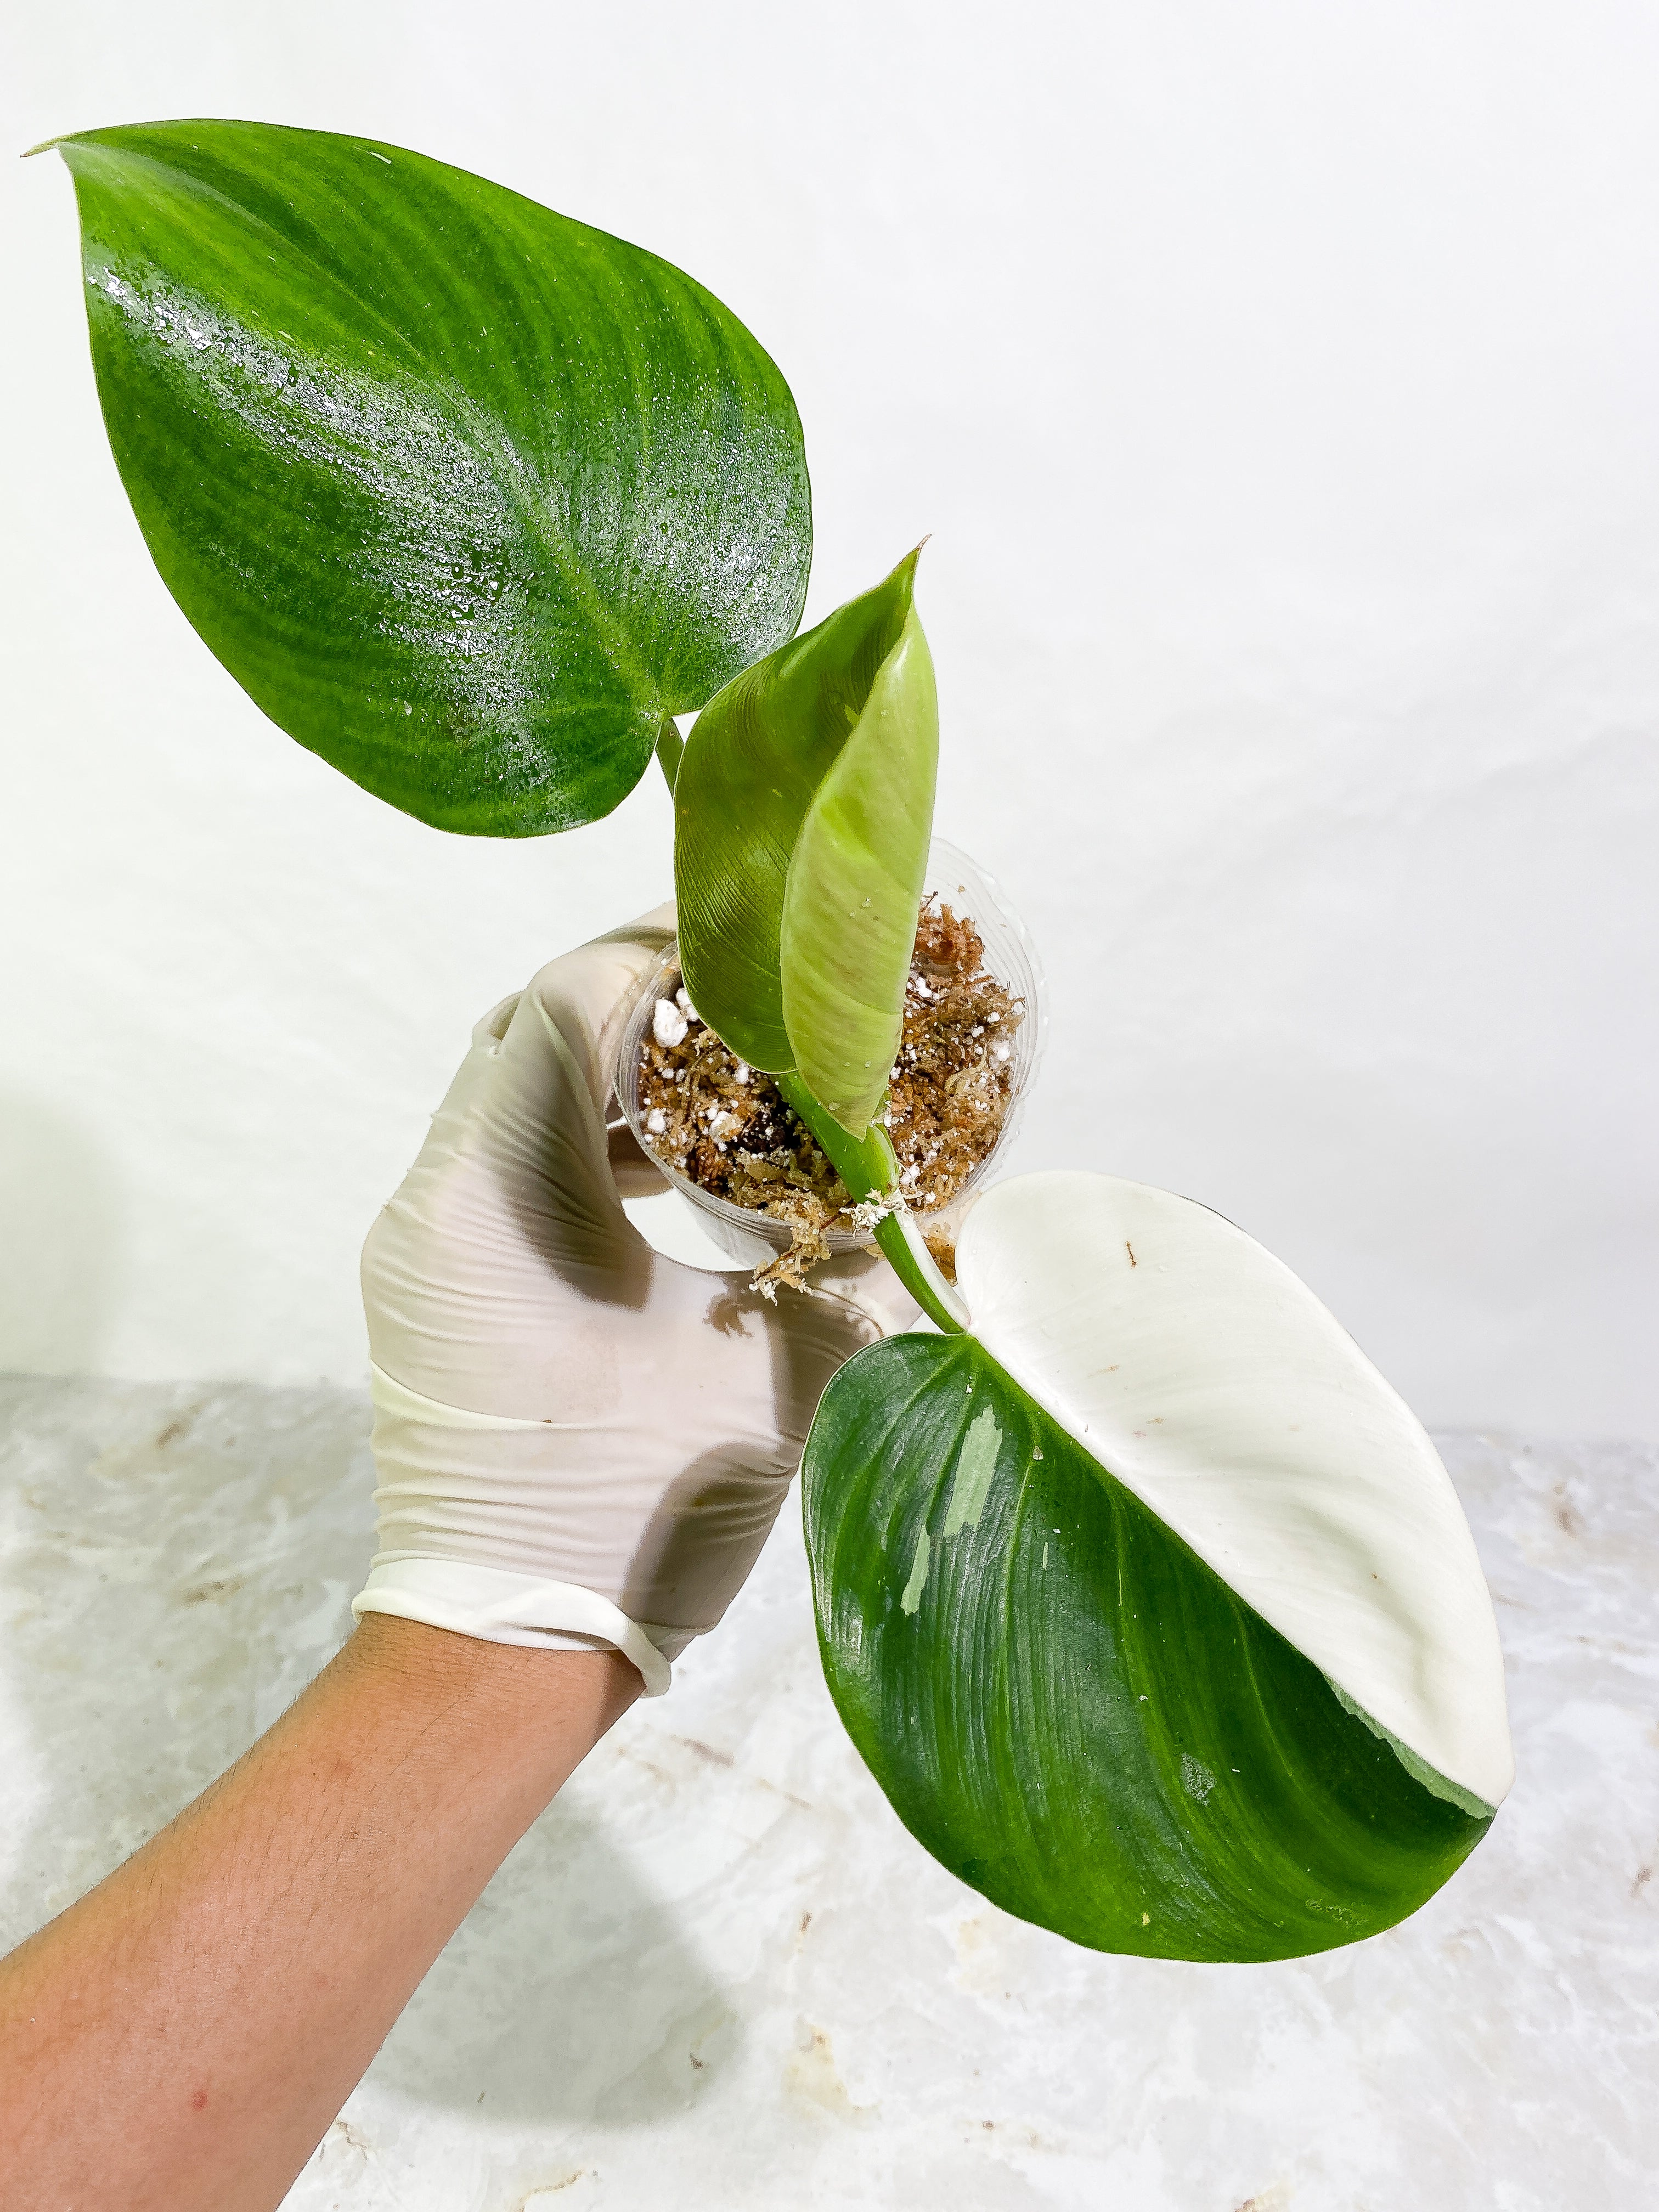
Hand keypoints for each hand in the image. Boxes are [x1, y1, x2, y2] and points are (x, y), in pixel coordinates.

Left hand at [355, 906, 915, 1689]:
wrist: (506, 1650)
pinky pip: (503, 1161)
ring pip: (509, 1091)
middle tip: (751, 1011)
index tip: (758, 962)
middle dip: (641, 1002)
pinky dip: (585, 1143)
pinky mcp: (437, 1283)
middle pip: (530, 1028)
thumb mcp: (774, 1376)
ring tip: (727, 1090)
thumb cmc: (634, 1513)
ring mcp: (424, 1242)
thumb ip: (857, 1270)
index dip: (667, 957)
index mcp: (500, 1194)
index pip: (570, 1001)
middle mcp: (437, 1198)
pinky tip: (679, 1178)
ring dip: (615, 1075)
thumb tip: (948, 1208)